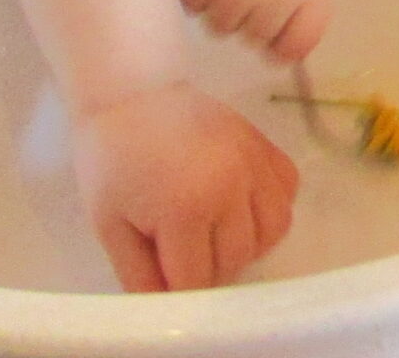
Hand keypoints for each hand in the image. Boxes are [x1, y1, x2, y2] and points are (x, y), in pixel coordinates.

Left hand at [72, 81, 296, 292]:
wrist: (133, 93)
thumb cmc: (112, 160)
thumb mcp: (110, 225)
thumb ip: (140, 275)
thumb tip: (169, 305)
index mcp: (186, 208)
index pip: (196, 279)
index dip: (176, 285)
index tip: (159, 268)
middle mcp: (230, 186)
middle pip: (236, 260)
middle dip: (208, 267)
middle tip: (180, 250)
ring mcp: (253, 163)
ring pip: (272, 231)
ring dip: (246, 243)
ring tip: (216, 232)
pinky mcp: (265, 144)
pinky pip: (288, 191)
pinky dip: (270, 207)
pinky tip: (242, 205)